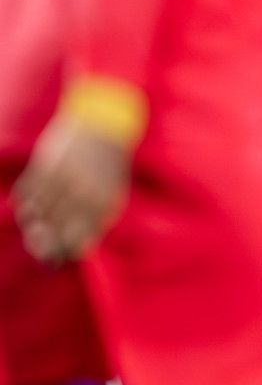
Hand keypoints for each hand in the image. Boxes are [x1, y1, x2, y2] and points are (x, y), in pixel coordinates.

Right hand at [13, 115, 131, 261]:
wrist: (101, 125)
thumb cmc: (110, 163)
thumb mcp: (114, 193)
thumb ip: (97, 217)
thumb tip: (80, 243)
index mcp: (100, 204)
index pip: (77, 241)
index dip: (66, 254)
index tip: (60, 259)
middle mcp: (78, 195)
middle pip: (51, 233)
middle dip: (44, 248)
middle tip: (42, 253)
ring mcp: (57, 181)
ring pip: (33, 217)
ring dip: (31, 228)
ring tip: (35, 233)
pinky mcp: (41, 167)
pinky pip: (24, 197)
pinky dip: (24, 207)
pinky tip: (30, 211)